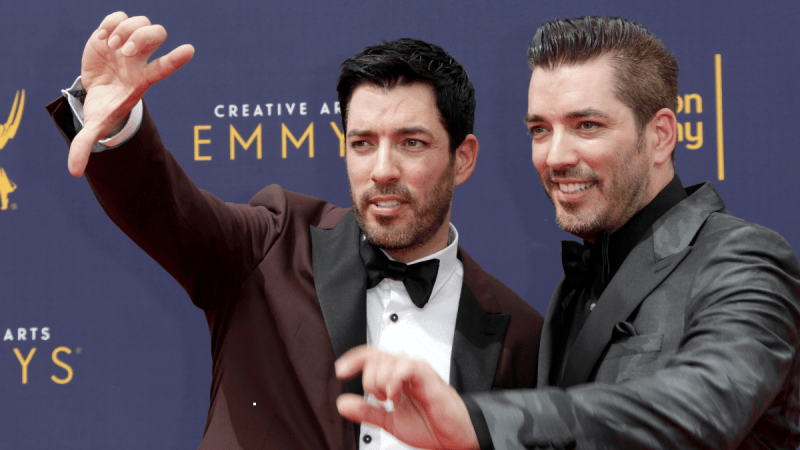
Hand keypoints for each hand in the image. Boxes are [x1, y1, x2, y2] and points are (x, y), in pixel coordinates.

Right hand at [68, 11, 194, 176]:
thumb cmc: (104, 107)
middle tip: (123, 52)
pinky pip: (120, 15)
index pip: (165, 67)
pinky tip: (103, 37)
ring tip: (111, 47)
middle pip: (156, 36)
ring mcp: (130, 44)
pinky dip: (112, 22)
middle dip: (140, 39)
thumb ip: (84, 146)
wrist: (96, 89)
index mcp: (142, 80)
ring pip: (141, 23)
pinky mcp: (114, 32)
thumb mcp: (95, 126)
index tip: (190, 51)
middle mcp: (140, 59)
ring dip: (124, 31)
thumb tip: (74, 173)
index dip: (176, 59)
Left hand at [335, 345, 479, 449]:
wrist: (455, 436)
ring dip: (379, 382)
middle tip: (378, 398)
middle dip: (368, 379)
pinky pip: (405, 368)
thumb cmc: (430, 426)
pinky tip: (395, 397)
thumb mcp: (390, 421)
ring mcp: (416, 371)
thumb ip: (366, 411)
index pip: (371, 356)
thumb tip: (342, 403)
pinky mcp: (427, 377)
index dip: (353, 359)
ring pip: (386, 361)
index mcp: (396, 377)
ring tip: (389, 400)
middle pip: (375, 356)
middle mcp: (405, 370)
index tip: (341, 371)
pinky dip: (393, 382)